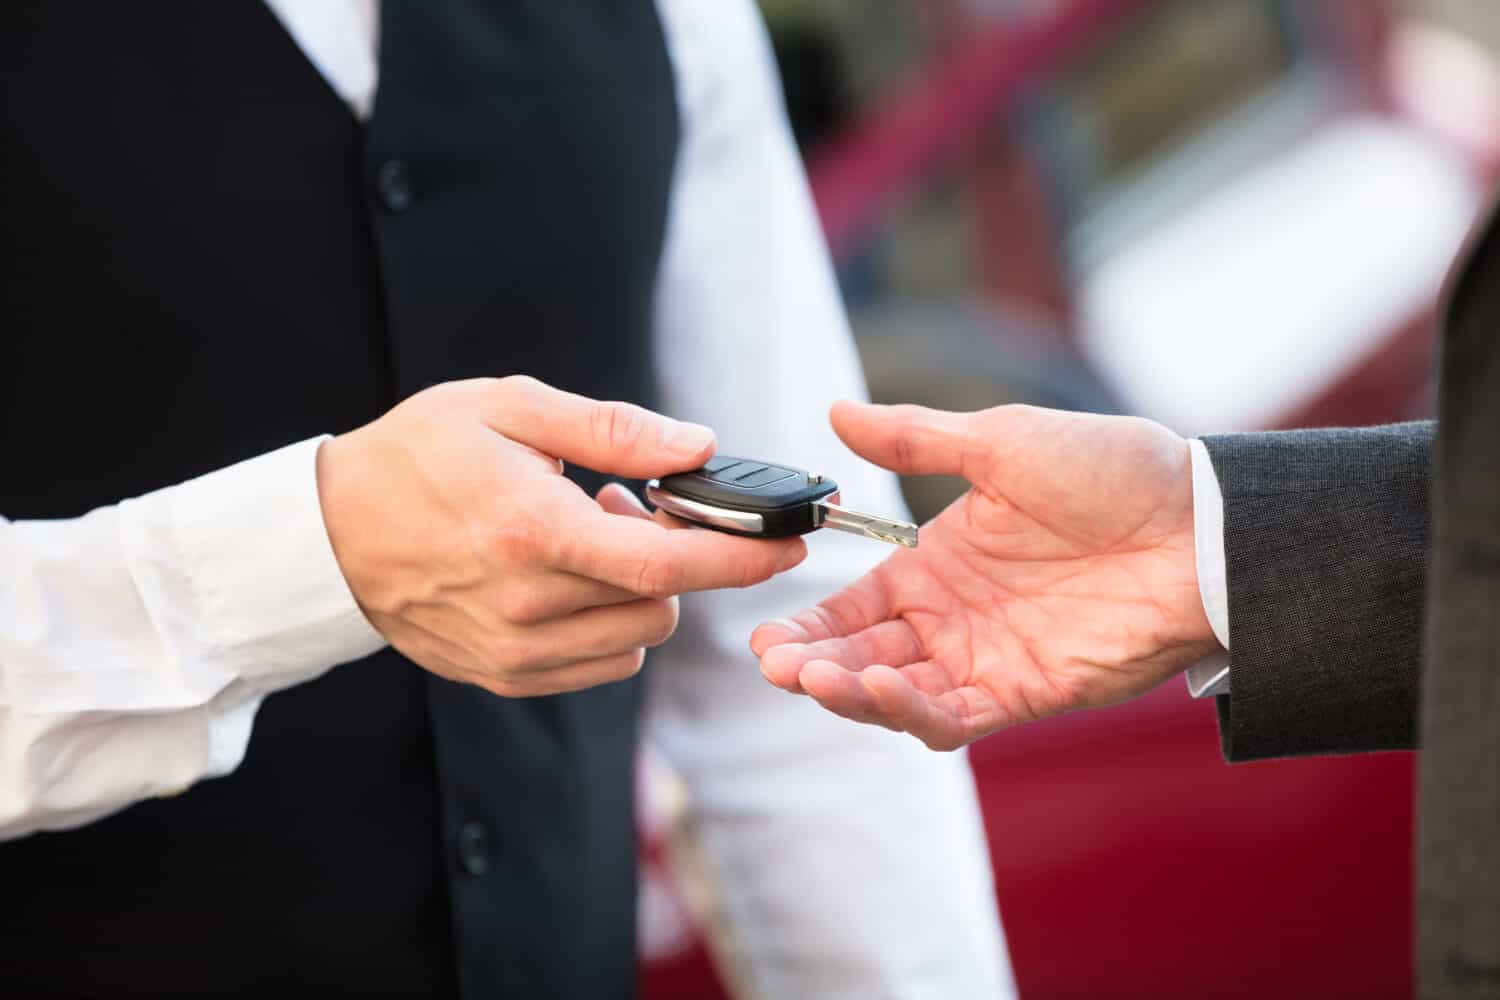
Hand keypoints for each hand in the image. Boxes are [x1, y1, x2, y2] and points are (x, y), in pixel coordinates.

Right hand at [318, 376, 805, 696]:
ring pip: (638, 635)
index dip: (743, 556)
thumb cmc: (417, 457)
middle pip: (663, 601)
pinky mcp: (504, 675)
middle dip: (677, 554)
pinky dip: (610, 622)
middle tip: (632, 504)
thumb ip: (613, 430)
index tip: (792, 542)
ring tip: (587, 538)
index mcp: (533, 531)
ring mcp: (513, 650)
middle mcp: (527, 604)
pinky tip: (568, 579)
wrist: (328, 535)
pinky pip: (601, 663)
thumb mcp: (509, 409)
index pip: (668, 562)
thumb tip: (699, 445)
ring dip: (641, 589)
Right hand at [751, 401, 1219, 748]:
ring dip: (849, 691)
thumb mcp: (1002, 442)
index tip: (763, 630)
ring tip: (813, 676)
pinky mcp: (1026, 693)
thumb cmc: (1112, 471)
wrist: (1200, 522)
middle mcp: (953, 619)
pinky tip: (879, 684)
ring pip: (896, 695)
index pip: (852, 606)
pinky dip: (909, 709)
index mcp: (938, 565)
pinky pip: (953, 717)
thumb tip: (836, 412)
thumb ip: (916, 440)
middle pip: (861, 655)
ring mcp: (986, 659)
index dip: (806, 622)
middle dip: (811, 663)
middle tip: (773, 661)